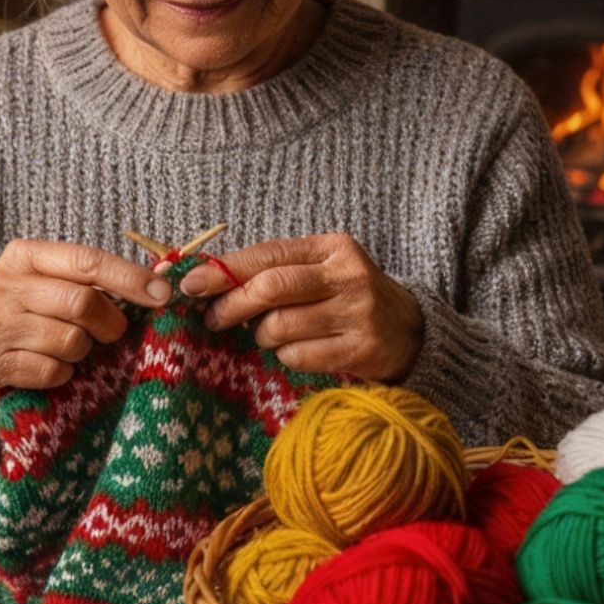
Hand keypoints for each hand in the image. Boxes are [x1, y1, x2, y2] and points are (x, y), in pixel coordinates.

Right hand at [0, 240, 171, 397]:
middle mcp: (6, 284)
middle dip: (110, 323)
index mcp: (24, 255)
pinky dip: (61, 373)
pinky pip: (52, 372)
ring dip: (82, 351)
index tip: (163, 294)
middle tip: (112, 331)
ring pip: (71, 342)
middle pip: (83, 304)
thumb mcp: (39, 278)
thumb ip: (85, 277)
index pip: (87, 260)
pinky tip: (47, 365)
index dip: (130, 278)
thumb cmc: (15, 307)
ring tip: (67, 346)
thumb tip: (154, 286)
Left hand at [177, 233, 421, 381]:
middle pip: (271, 287)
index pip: (268, 254)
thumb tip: (210, 280)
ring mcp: (358, 313)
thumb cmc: (348, 298)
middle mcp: (348, 276)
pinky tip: (295, 351)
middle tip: (212, 318)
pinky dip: (286, 356)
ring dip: (262, 335)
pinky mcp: (362, 349)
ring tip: (267, 335)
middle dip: (232, 304)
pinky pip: (299, 356)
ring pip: (281, 325)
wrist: (411, 333)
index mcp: (332, 248)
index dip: (224, 269)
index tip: (191, 283)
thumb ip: (276, 270)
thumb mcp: (321, 271)